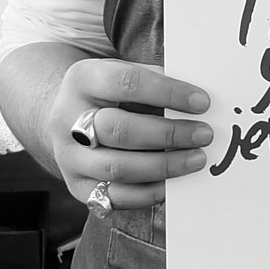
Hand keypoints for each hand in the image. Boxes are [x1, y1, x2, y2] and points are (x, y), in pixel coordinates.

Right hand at [52, 59, 211, 211]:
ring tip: (196, 158)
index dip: (167, 92)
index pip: (126, 83)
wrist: (65, 114)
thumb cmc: (109, 92)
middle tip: (204, 134)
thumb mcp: (124, 72)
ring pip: (117, 167)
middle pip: (119, 130)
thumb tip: (198, 99)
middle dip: (168, 134)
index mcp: (82, 80)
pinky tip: (172, 183)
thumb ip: (156, 80)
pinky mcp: (77, 186)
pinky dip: (147, 192)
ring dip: (164, 166)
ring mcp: (68, 156)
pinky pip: (114, 197)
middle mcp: (67, 119)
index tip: (201, 102)